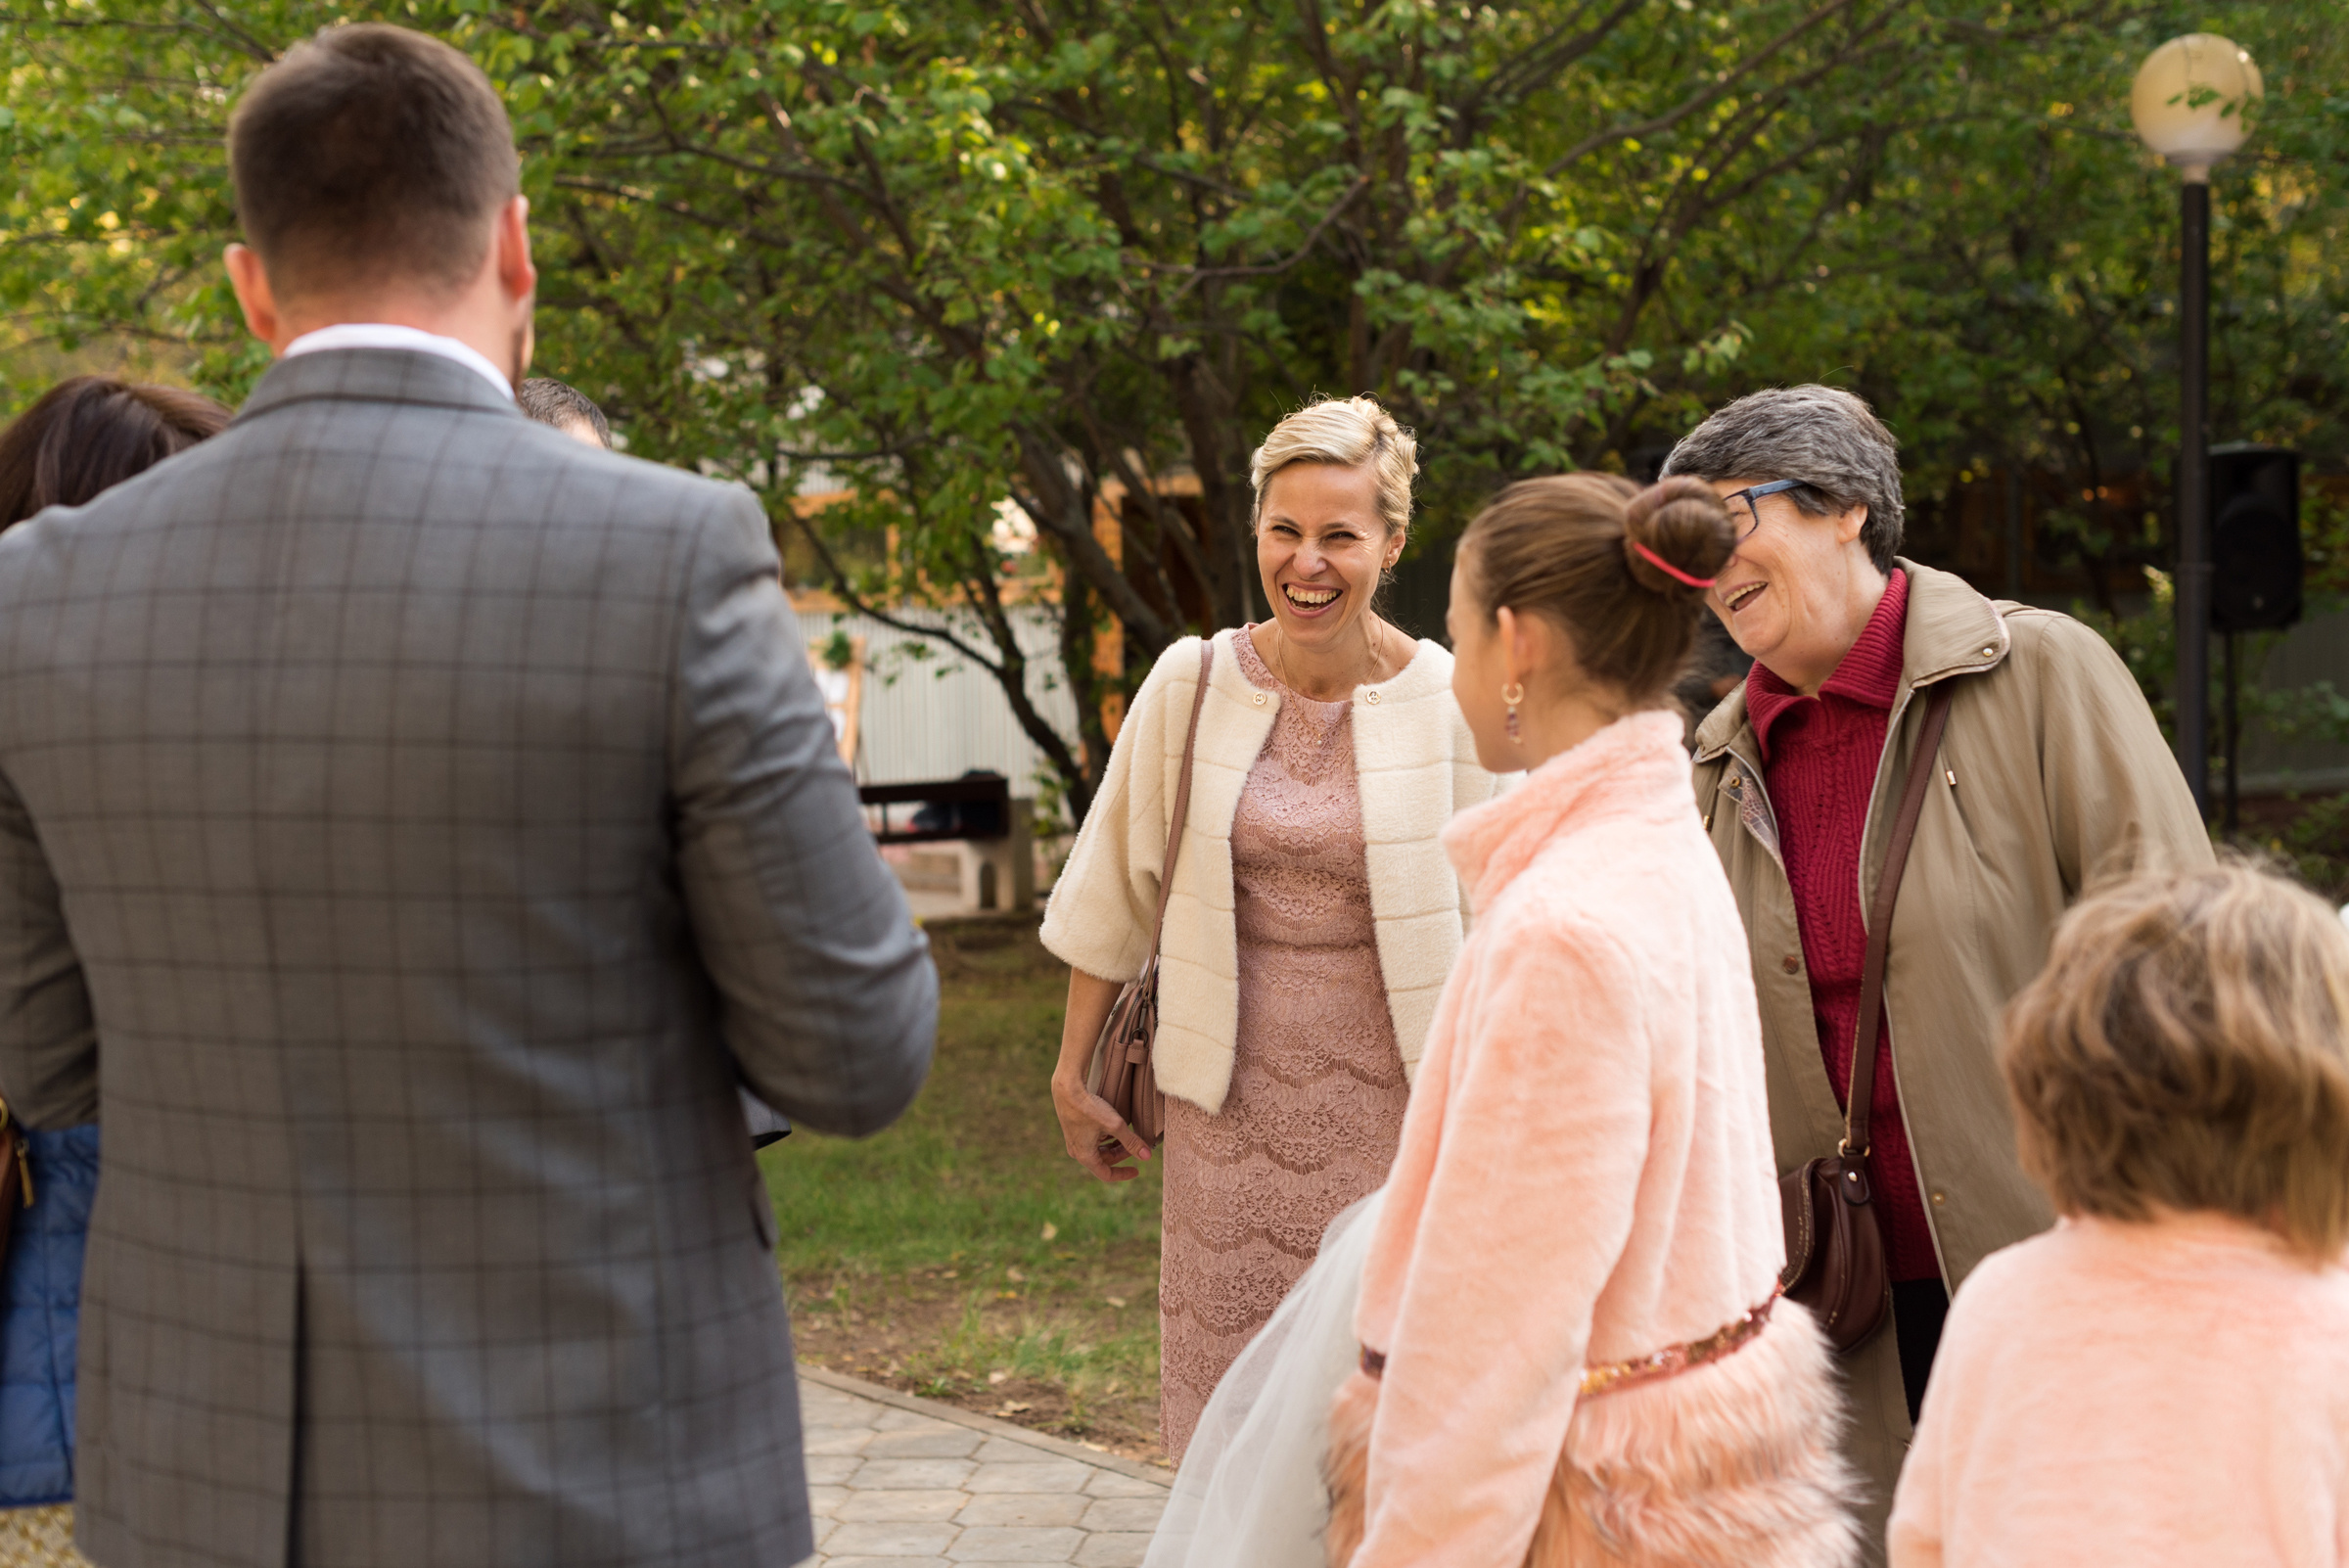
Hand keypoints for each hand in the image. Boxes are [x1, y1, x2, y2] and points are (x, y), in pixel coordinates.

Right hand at [1052, 1068, 1151, 1182]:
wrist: (1067, 1089)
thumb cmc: (1089, 1108)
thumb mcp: (1115, 1126)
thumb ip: (1131, 1141)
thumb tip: (1147, 1156)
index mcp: (1085, 1156)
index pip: (1106, 1174)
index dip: (1123, 1174)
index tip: (1137, 1170)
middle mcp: (1077, 1151)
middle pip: (1104, 1160)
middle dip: (1121, 1154)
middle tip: (1136, 1144)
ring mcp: (1075, 1140)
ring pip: (1099, 1150)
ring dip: (1114, 1145)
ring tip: (1126, 1135)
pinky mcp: (1074, 1129)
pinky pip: (1092, 1140)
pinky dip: (1105, 1138)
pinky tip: (1113, 1127)